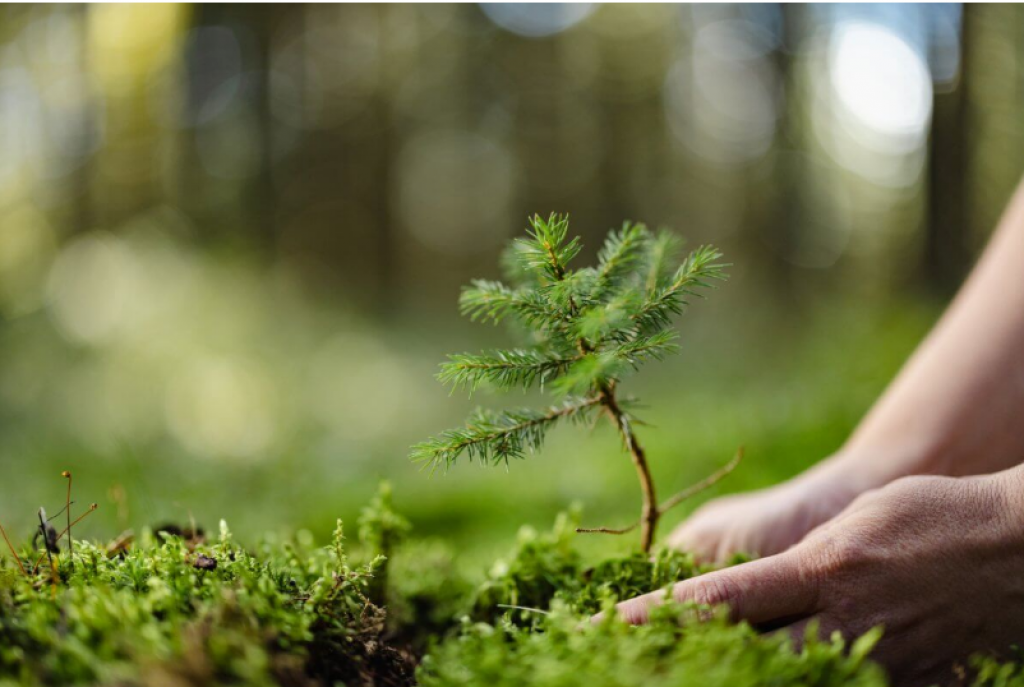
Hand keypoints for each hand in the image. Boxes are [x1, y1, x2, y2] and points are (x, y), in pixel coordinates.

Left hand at [601, 469, 1023, 685]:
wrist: (1020, 545)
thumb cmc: (930, 515)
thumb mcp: (853, 525)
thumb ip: (797, 565)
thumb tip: (749, 594)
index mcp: (820, 571)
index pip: (722, 601)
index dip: (659, 617)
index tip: (610, 625)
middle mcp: (842, 624)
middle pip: (746, 660)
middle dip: (690, 665)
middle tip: (637, 665)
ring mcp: (880, 665)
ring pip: (791, 686)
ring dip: (744, 678)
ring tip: (697, 671)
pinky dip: (811, 684)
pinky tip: (786, 676)